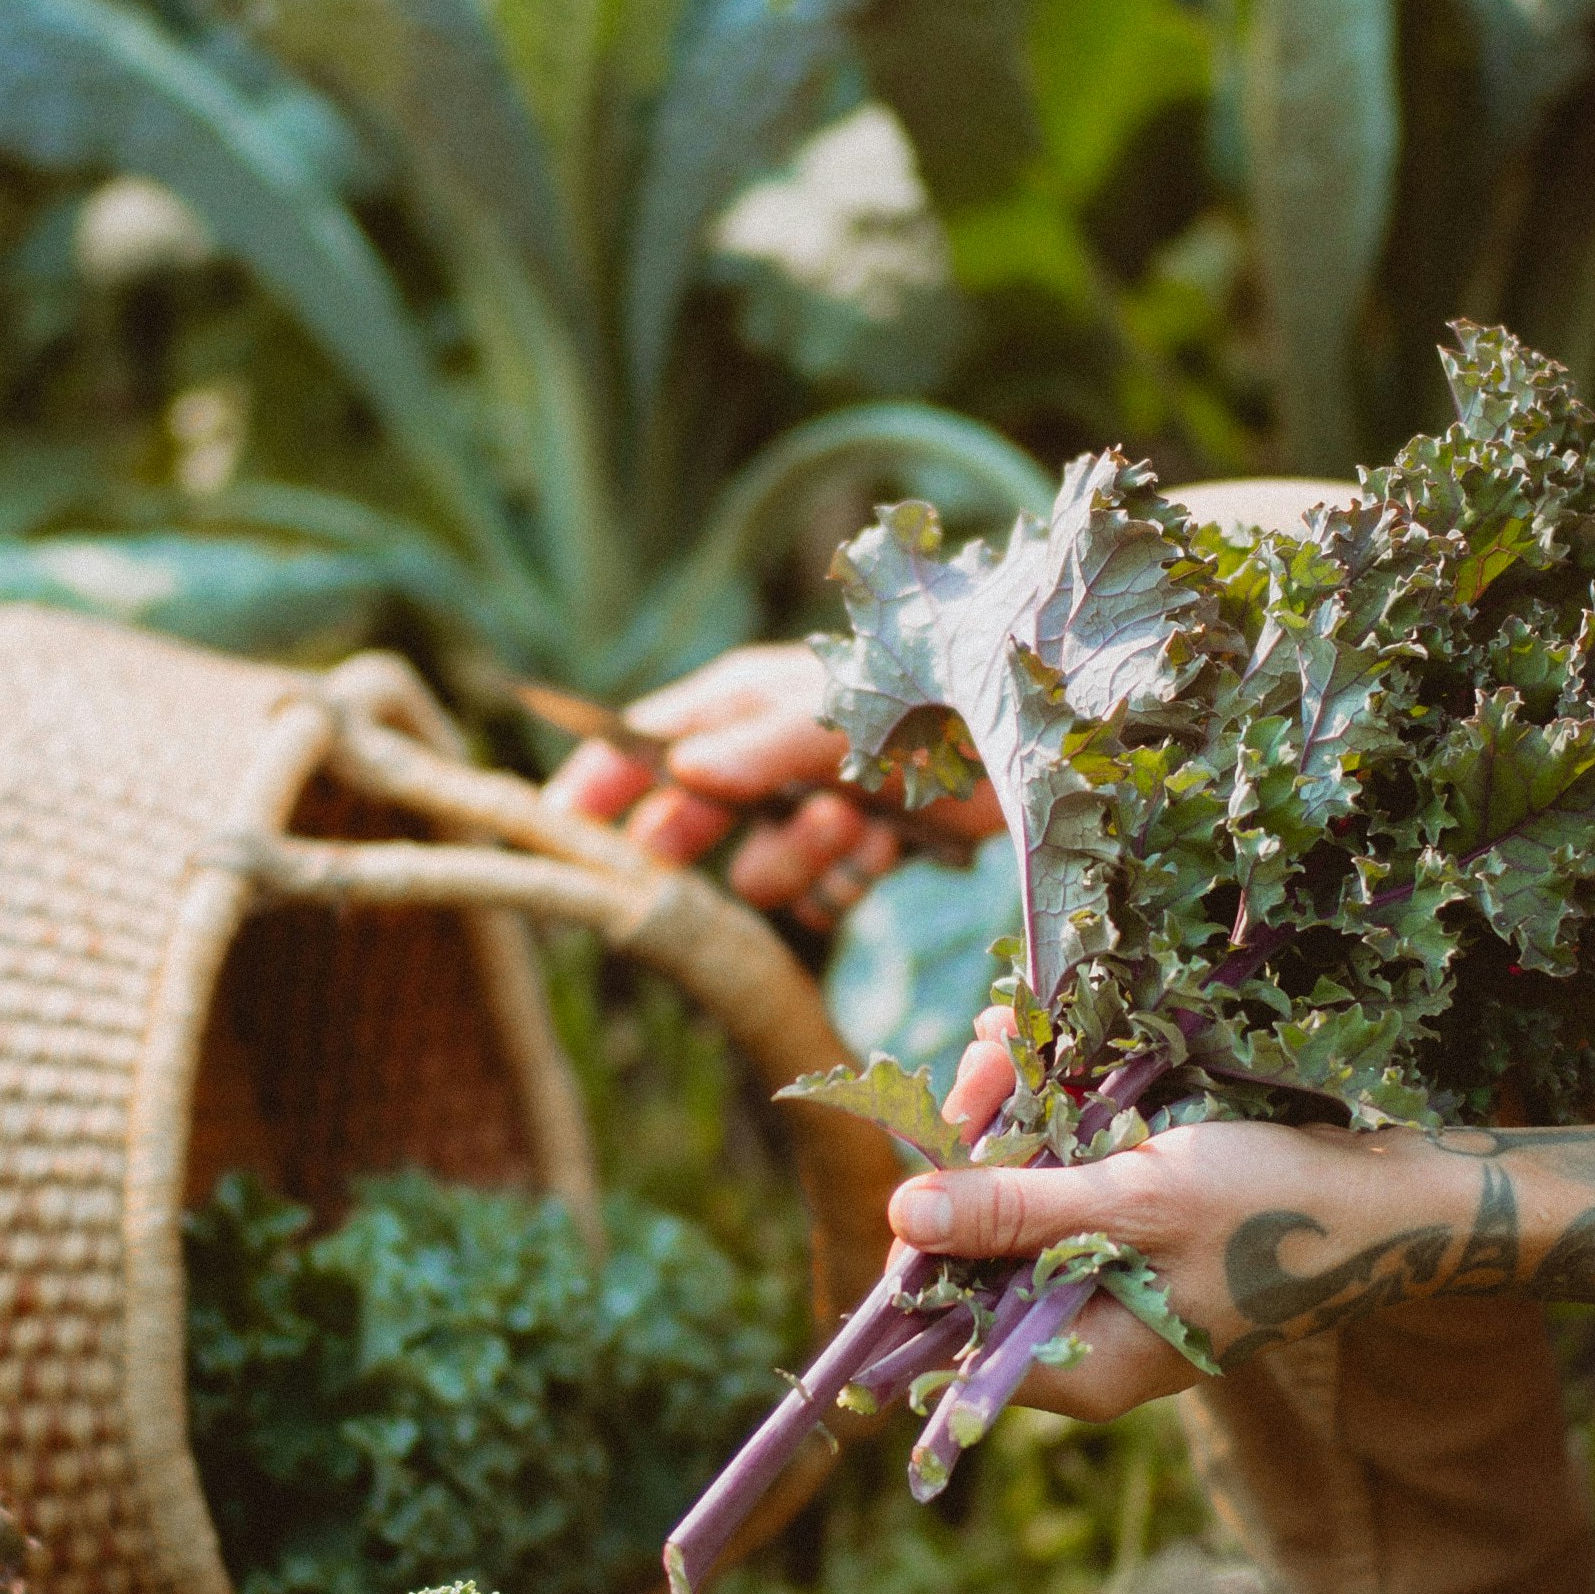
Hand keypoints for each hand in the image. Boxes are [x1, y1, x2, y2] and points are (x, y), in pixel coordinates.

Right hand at [538, 643, 999, 925]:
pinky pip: (821, 895)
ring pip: (762, 868)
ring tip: (852, 825)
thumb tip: (679, 770)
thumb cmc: (937, 699)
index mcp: (747, 698)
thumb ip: (764, 745)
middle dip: (704, 845)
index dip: (595, 782)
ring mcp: (815, 802)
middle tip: (686, 873)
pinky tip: (885, 850)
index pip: (645, 740)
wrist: (1043, 741)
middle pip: (691, 819)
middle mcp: (770, 753)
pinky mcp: (865, 846)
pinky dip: (850, 880)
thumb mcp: (846, 714)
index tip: (552, 828)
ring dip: (802, 859)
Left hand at [889, 1045, 1388, 1418]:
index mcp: (1081, 1366)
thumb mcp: (1136, 1205)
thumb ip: (1018, 1214)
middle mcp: (1086, 1336)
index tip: (933, 1142)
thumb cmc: (1272, 1212)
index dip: (924, 1236)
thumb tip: (903, 1216)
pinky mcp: (1138, 1237)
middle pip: (978, 1256)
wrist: (1392, 1198)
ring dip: (1013, 1118)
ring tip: (1016, 1036)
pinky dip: (1059, 1120)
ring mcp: (1113, 1286)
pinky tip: (1053, 1051)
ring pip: (1020, 1206)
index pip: (948, 1327)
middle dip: (974, 1150)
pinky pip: (1070, 1184)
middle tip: (991, 1058)